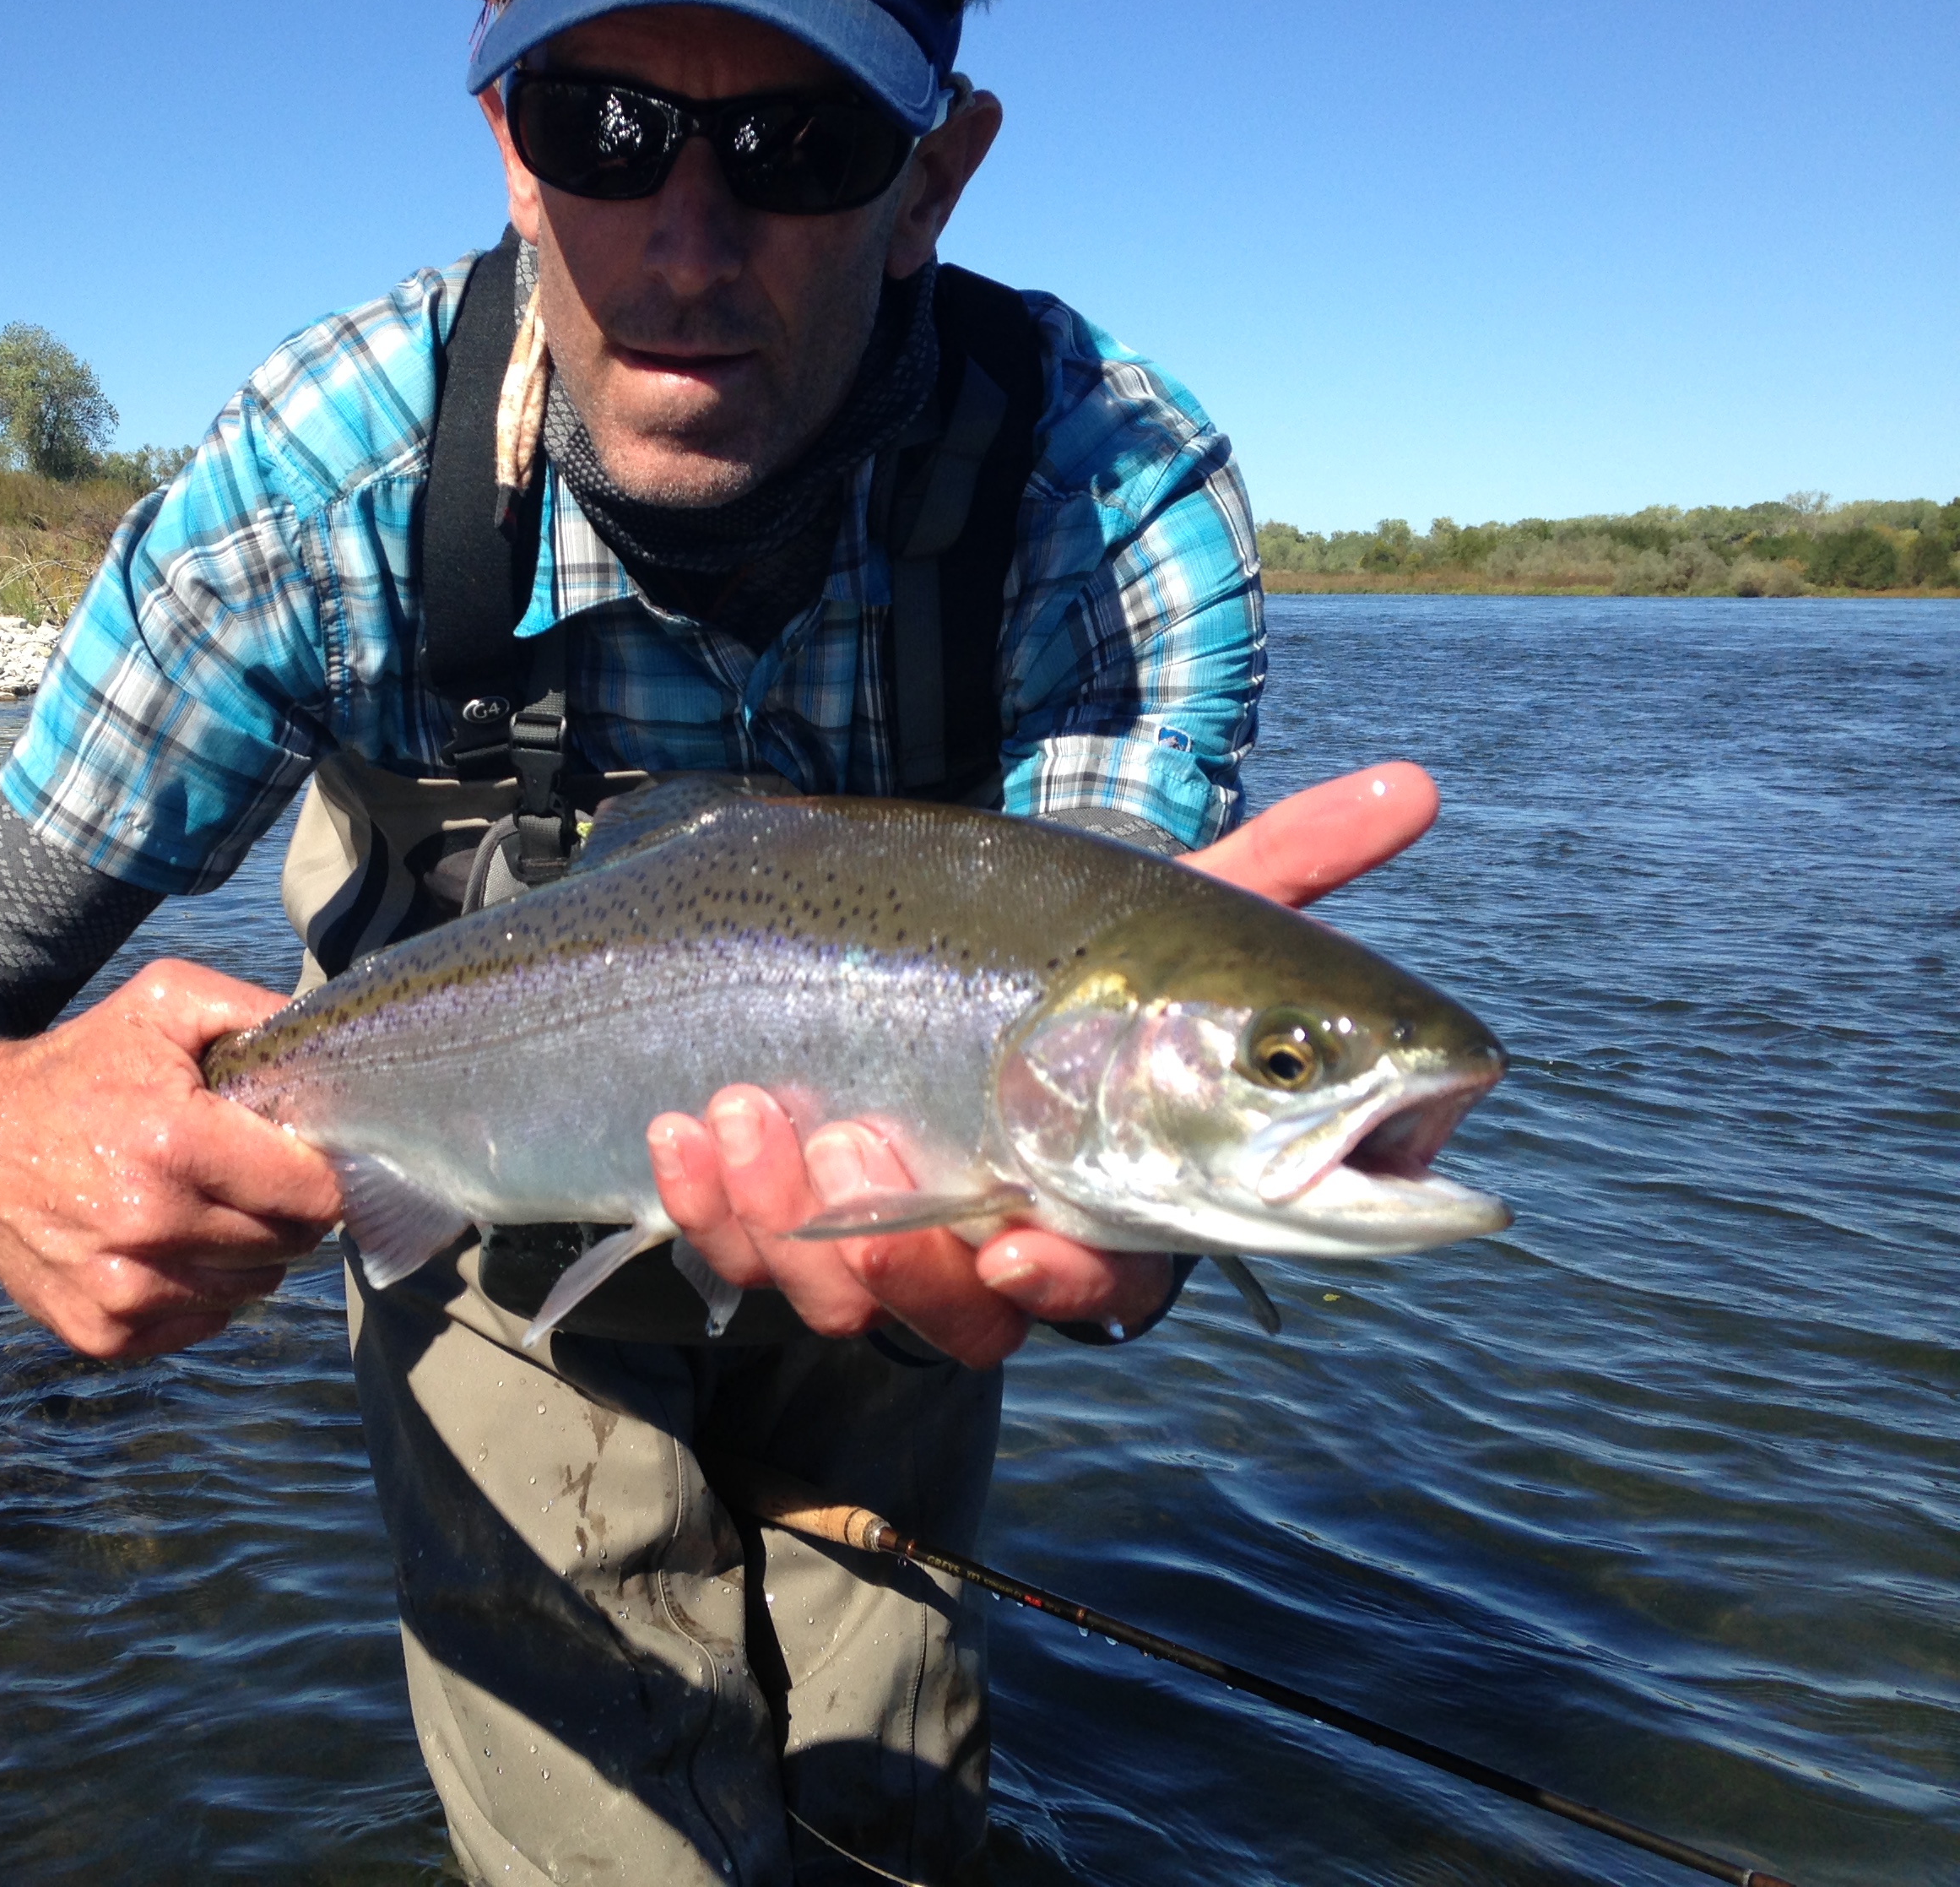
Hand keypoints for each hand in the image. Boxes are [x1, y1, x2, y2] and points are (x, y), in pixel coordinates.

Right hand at [0, 959, 338, 1359]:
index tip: (312, 1156)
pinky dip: (203, 1288)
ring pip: (253, 1287)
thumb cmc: (78, 1068)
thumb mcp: (162, 1002)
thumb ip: (253, 1010)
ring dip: (248, 1251)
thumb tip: (331, 1046)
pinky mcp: (100, 1331)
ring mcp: (121, 1290)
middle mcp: (149, 1226)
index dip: (326, 1173)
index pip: (312, 1193)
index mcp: (174, 1143)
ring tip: (208, 1203)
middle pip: (289, 1242)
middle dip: (288, 1208)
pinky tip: (170, 1243)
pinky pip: (202, 1321)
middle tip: (255, 1173)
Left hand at [647, 762, 1442, 1361]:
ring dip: (790, 1216)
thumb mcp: (1159, 908)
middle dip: (908, 1260)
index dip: (1069, 1287)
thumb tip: (1423, 784)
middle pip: (967, 1321)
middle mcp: (999, 1251)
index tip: (1019, 1249)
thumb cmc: (1050, 956)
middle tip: (854, 1146)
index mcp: (1107, 1203)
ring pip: (846, 1298)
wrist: (876, 950)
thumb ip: (1282, 867)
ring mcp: (882, 1249)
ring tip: (744, 1107)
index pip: (1109, 1285)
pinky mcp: (780, 1232)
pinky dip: (709, 1201)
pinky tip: (683, 1127)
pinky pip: (741, 1256)